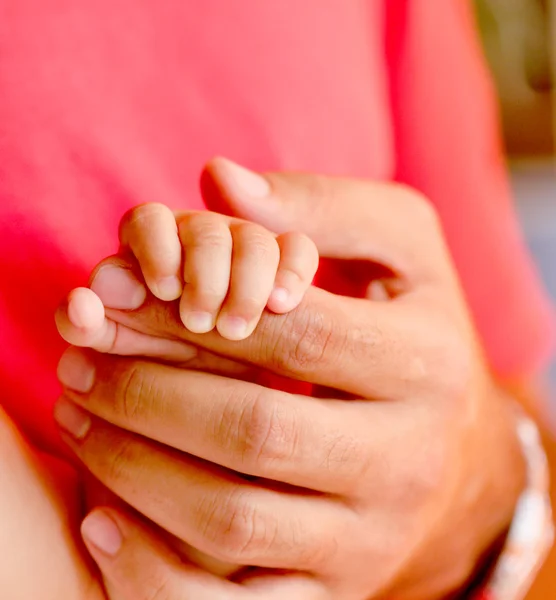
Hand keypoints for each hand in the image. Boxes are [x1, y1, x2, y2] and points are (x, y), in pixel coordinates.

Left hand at [55, 160, 524, 598]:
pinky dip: (154, 572)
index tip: (115, 292)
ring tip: (80, 420)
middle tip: (79, 359)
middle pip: (256, 429)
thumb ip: (317, 203)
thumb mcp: (398, 246)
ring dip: (135, 469)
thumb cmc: (416, 332)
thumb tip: (218, 178)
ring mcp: (374, 535)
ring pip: (234, 519)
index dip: (188, 310)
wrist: (461, 451)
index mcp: (428, 361)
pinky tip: (100, 520)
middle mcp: (410, 456)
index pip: (292, 332)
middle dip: (147, 392)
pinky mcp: (340, 588)